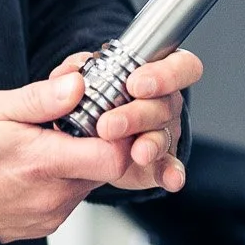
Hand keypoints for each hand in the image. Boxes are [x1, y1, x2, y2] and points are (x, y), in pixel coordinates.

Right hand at [0, 72, 140, 242]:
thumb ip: (41, 99)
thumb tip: (77, 84)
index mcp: (43, 163)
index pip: (114, 156)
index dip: (118, 132)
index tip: (102, 112)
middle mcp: (54, 195)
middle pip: (108, 167)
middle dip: (99, 140)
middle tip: (75, 120)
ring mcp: (52, 214)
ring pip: (91, 181)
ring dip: (82, 158)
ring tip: (51, 140)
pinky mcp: (48, 224)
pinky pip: (73, 196)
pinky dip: (67, 177)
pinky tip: (41, 163)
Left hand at [54, 49, 198, 192]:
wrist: (79, 138)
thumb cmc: (83, 98)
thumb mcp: (70, 80)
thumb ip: (66, 73)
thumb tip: (71, 78)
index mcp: (150, 71)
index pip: (178, 64)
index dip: (164, 73)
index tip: (135, 84)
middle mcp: (163, 101)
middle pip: (167, 103)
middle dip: (139, 114)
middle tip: (109, 125)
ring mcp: (163, 133)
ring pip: (165, 135)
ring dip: (151, 144)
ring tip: (136, 153)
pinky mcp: (158, 163)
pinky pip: (169, 167)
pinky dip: (172, 173)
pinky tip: (171, 180)